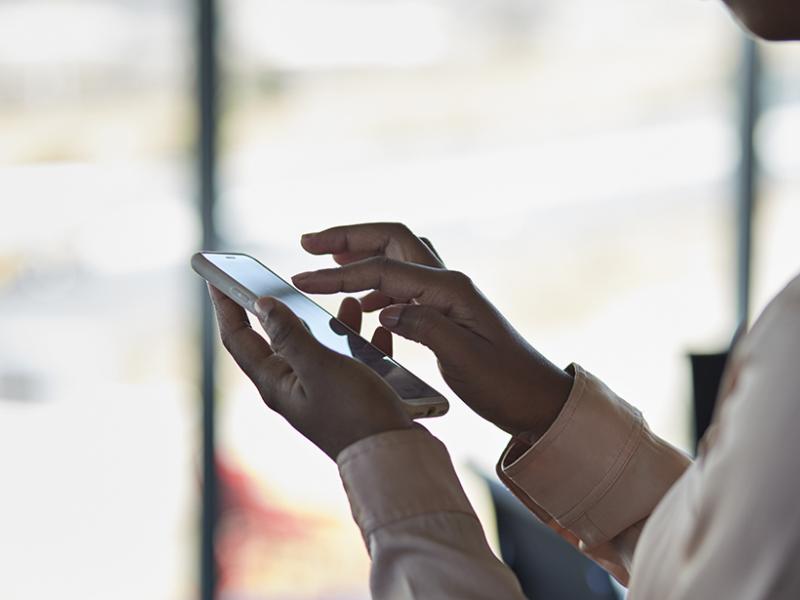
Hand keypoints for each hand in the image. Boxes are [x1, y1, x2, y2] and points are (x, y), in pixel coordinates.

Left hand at [208, 285, 412, 459]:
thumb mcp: (320, 367)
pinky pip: (351, 359)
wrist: (394, 458)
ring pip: (320, 346)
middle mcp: (293, 387)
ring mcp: (322, 392)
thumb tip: (261, 304)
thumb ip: (291, 335)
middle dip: (286, 307)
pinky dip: (361, 342)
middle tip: (284, 280)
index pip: (239, 337)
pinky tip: (378, 331)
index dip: (226, 305)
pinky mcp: (349, 396)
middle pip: (279, 338)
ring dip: (332, 323)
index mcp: (276, 382)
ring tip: (350, 303)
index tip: (217, 277)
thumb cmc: (356, 414)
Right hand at [294, 223, 572, 437]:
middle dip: (348, 237)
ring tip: (327, 261)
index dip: (339, 273)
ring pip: (397, 258)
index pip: (383, 269)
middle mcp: (448, 282)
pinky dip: (377, 283)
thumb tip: (384, 308)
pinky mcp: (447, 311)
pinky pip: (405, 283)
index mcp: (450, 289)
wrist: (537, 400)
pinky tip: (363, 303)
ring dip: (361, 254)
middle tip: (308, 243)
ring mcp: (448, 294)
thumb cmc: (506, 384)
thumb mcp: (465, 360)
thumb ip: (425, 327)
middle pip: (391, 240)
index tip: (302, 279)